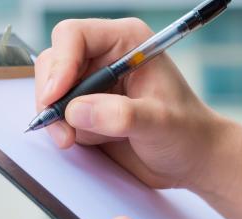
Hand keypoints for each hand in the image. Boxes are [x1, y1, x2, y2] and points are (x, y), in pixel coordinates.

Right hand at [35, 18, 237, 189]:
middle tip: (63, 129)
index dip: (61, 63)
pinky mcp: (87, 109)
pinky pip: (58, 114)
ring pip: (51, 89)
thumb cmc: (187, 133)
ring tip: (78, 139)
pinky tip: (86, 140)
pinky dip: (62, 129)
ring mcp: (94, 84)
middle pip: (55, 62)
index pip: (75, 36)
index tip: (56, 96)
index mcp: (127, 42)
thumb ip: (121, 115)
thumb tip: (77, 111)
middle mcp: (106, 57)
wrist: (190, 160)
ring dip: (56, 117)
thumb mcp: (159, 123)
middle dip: (52, 96)